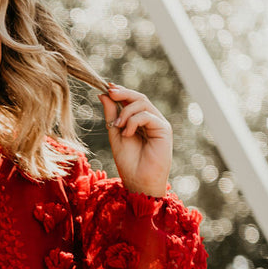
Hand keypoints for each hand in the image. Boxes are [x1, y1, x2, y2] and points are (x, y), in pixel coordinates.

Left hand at [99, 83, 171, 197]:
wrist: (138, 181)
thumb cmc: (128, 162)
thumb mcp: (115, 134)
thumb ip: (111, 115)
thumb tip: (103, 94)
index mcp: (140, 121)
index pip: (132, 101)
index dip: (120, 92)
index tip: (107, 87)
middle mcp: (151, 120)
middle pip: (139, 97)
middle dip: (123, 93)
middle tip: (110, 92)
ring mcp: (158, 124)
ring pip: (143, 103)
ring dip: (126, 112)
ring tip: (118, 126)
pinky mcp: (164, 129)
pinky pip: (147, 115)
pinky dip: (133, 121)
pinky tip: (127, 133)